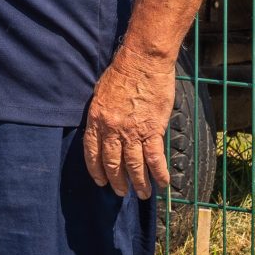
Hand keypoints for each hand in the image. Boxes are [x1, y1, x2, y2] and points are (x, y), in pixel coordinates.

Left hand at [82, 49, 174, 199]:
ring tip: (142, 194)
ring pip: (134, 166)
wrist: (143, 60)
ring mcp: (132, 132)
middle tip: (121, 192)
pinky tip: (162, 183)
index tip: (101, 181)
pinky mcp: (153, 130)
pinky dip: (158, 173)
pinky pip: (154, 158)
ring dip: (139, 183)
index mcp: (97, 120)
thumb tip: (104, 129)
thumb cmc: (122, 71)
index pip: (92, 152)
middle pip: (113, 163)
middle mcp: (112, 129)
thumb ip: (101, 114)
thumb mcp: (101, 93)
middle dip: (117, 181)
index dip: (96, 170)